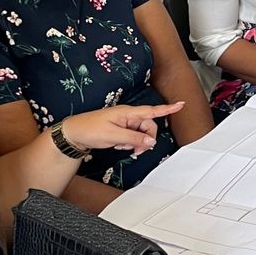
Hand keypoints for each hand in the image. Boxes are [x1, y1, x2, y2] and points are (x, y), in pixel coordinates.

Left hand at [62, 103, 183, 153]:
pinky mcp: (120, 129)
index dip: (167, 109)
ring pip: (141, 134)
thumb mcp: (114, 136)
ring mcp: (124, 122)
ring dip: (136, 143)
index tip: (180, 105)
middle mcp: (128, 116)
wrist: (75, 133)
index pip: (152, 110)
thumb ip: (134, 139)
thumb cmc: (90, 129)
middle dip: (145, 139)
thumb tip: (150, 142)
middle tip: (135, 150)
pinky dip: (129, 143)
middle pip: (148, 126)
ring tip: (123, 147)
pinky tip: (120, 146)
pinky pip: (132, 137)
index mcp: (128, 112)